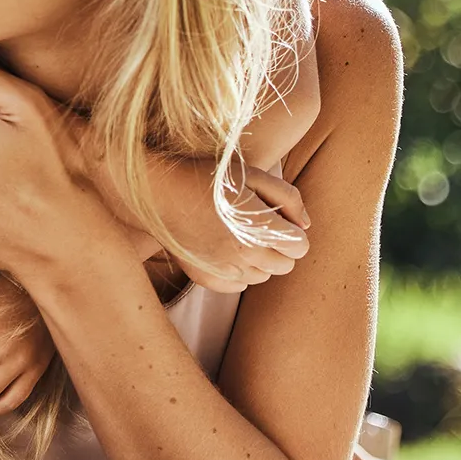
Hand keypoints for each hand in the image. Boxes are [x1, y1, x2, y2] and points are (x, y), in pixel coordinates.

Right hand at [158, 163, 310, 293]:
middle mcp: (243, 255)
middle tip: (257, 225)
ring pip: (262, 277)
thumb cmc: (205, 176)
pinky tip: (224, 250)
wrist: (156, 190)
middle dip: (279, 247)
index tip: (275, 217)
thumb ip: (288, 197)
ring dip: (259, 260)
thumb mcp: (252, 174)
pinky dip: (238, 272)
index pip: (300, 246)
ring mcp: (223, 269)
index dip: (292, 230)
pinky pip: (237, 285)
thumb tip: (304, 225)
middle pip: (285, 265)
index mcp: (259, 229)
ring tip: (238, 235)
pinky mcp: (205, 277)